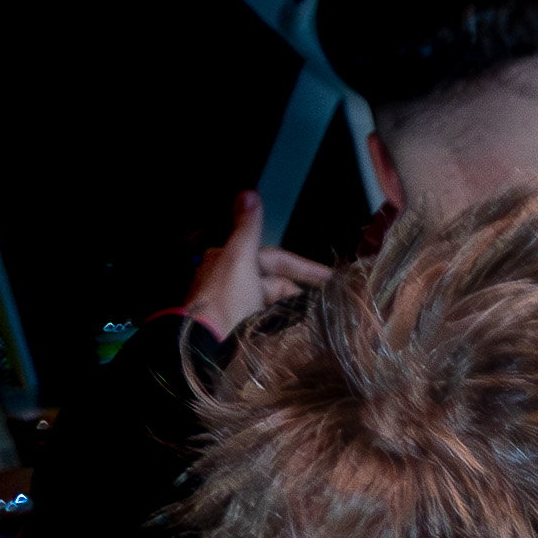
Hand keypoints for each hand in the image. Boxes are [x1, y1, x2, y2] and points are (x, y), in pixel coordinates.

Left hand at [179, 188, 330, 340]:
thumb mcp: (239, 259)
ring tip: (306, 326)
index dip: (306, 267)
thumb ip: (248, 228)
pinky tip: (291, 334)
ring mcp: (236, 306)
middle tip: (322, 309)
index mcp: (232, 261)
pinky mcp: (239, 328)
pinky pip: (270, 322)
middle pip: (277, 283)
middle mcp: (233, 281)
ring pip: (275, 304)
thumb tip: (249, 193)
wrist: (205, 344)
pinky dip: (282, 326)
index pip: (277, 259)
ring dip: (291, 312)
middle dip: (298, 295)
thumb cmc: (225, 301)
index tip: (332, 278)